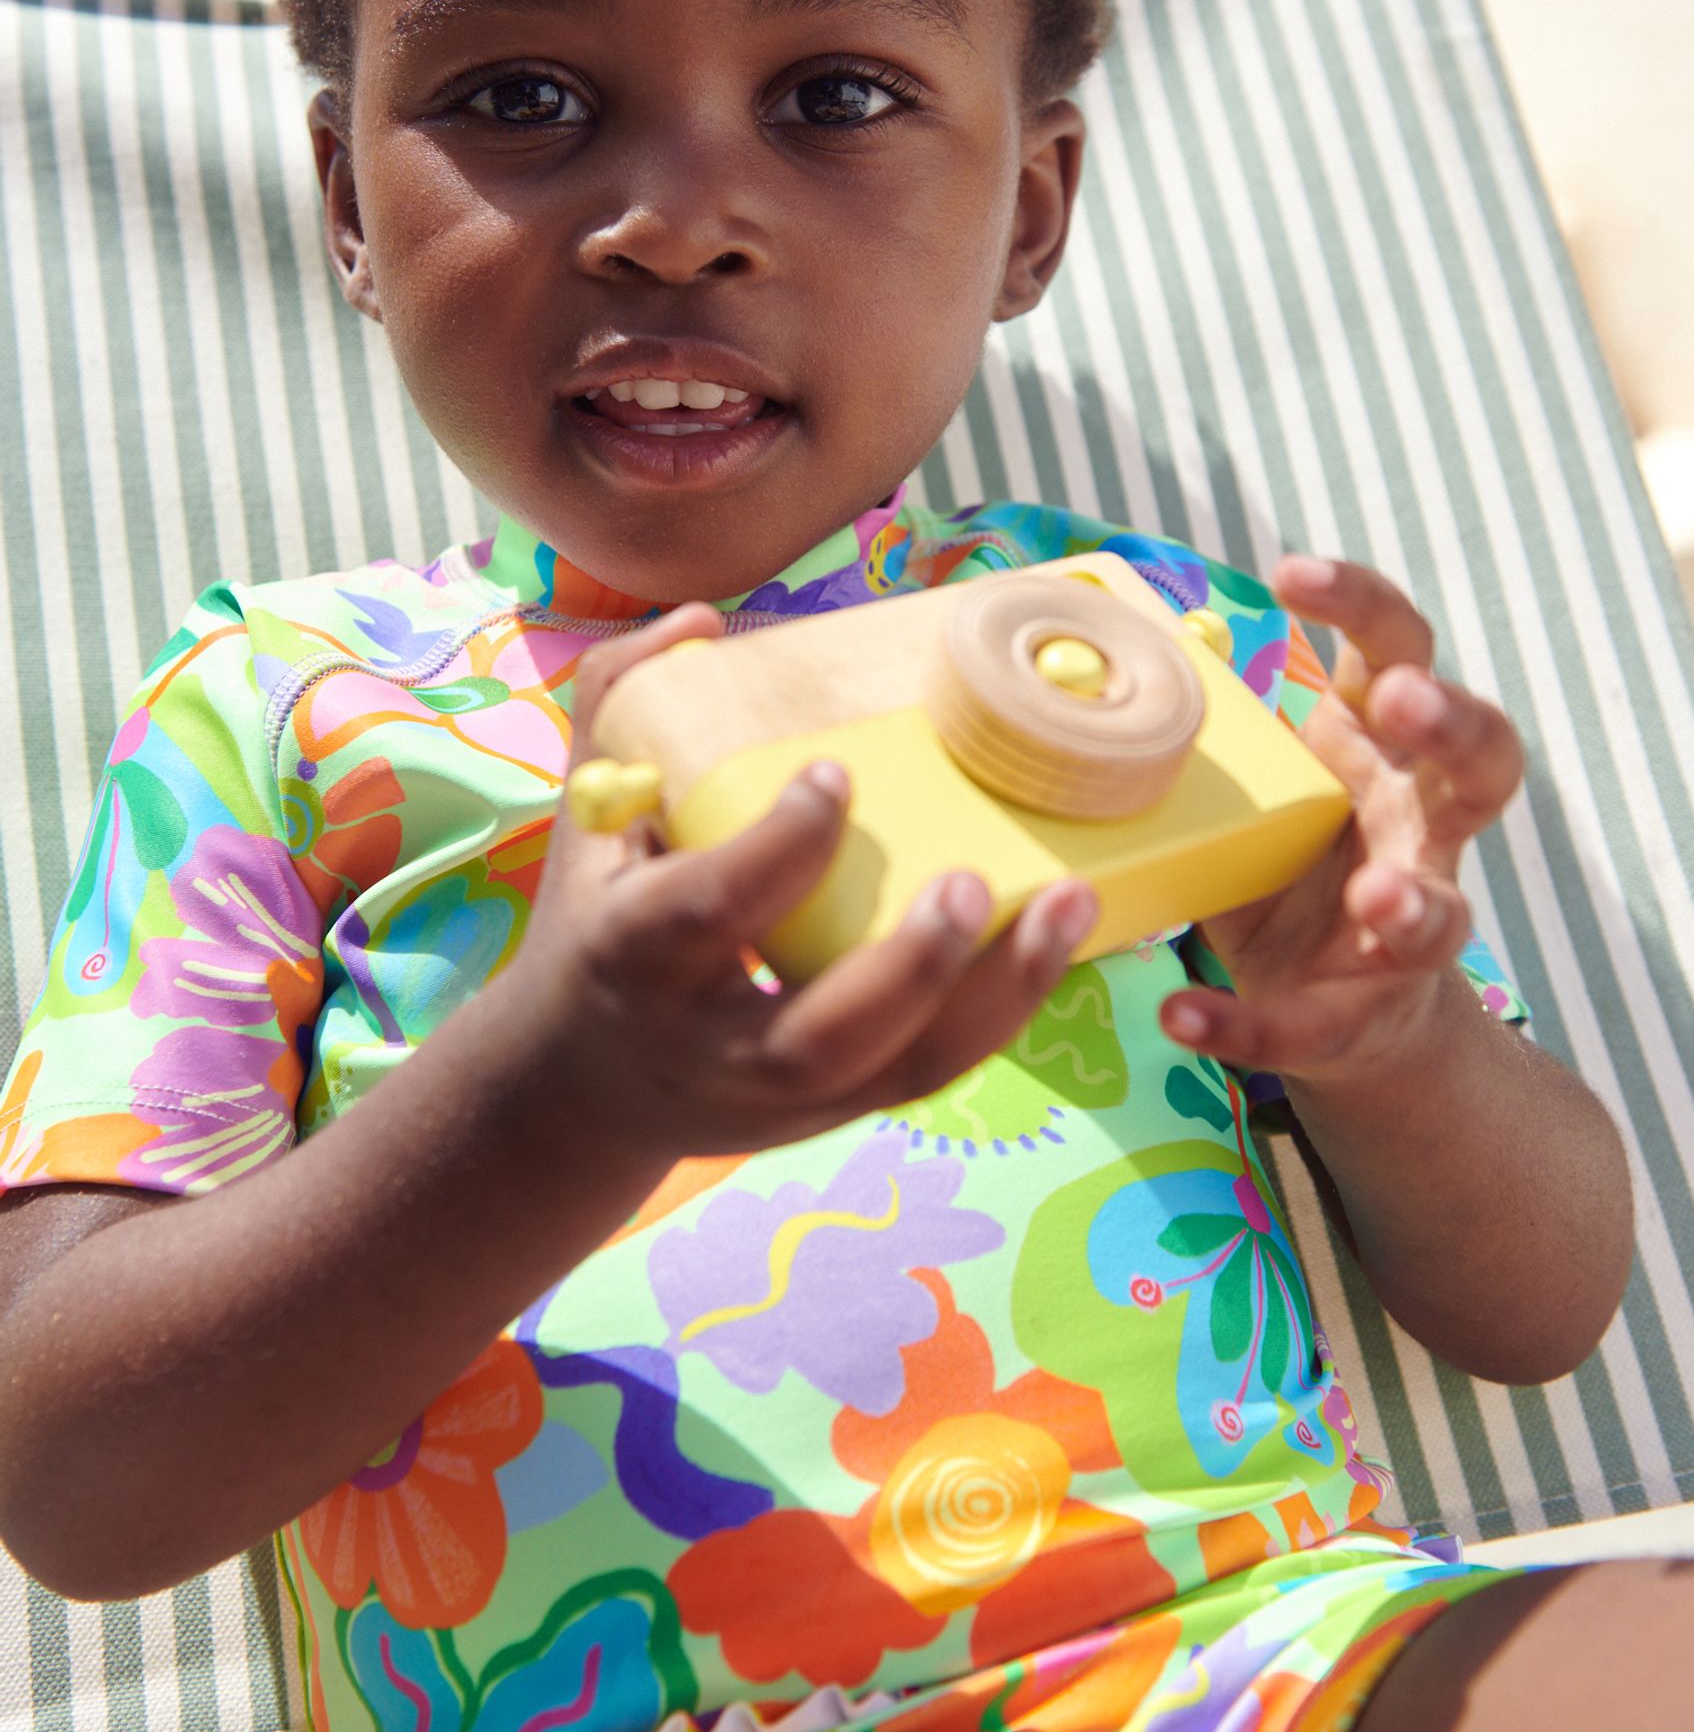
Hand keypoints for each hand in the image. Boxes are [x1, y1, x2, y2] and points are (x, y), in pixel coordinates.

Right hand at [525, 606, 1098, 1160]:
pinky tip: (1060, 937)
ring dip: (996, 996)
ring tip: (1072, 904)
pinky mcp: (839, 1111)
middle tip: (972, 877)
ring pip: (900, 1074)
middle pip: (817, 1038)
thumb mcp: (583, 815)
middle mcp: (710, 1044)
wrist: (585, 1086)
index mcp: (633, 955)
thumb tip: (702, 620)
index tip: (835, 773)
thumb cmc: (599, 920)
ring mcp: (783, 1096)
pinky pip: (935, 1072)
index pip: (704, 914)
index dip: (776, 852)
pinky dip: (1005, 1009)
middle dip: (905, 965)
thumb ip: (621, 699)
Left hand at [1160, 557, 1522, 1086]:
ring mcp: (1410, 925)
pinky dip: (1244, 1026)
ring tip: (1380, 897)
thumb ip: (1204, 727)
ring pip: (1443, 913)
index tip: (1292, 573)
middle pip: (1480, 756)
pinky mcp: (1362, 1016)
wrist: (1333, 1008)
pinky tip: (1183, 1020)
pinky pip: (1310, 1026)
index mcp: (1378, 746)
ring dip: (1413, 904)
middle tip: (1401, 700)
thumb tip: (1102, 643)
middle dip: (1449, 722)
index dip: (1363, 604)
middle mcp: (1418, 824)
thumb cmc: (1289, 855)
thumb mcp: (1256, 779)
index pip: (1398, 649)